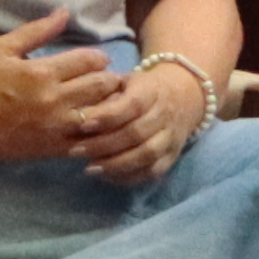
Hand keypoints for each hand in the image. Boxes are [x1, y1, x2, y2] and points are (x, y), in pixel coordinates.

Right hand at [0, 9, 112, 165]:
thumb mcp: (2, 49)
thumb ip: (36, 30)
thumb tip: (65, 12)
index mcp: (41, 73)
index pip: (91, 60)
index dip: (99, 58)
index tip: (98, 60)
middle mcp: (53, 100)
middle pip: (103, 84)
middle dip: (110, 78)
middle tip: (108, 78)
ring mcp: (56, 127)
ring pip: (104, 112)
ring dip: (110, 103)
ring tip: (108, 98)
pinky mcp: (55, 148)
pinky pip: (92, 138)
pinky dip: (101, 128)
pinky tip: (97, 122)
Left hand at [68, 48, 212, 181]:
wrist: (183, 96)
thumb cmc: (143, 88)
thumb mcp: (125, 81)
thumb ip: (105, 94)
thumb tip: (80, 112)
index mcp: (152, 92)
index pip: (132, 105)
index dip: (108, 117)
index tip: (83, 125)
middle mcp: (165, 115)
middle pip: (136, 133)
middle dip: (103, 145)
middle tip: (75, 151)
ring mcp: (171, 137)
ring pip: (146, 155)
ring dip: (116, 164)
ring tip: (90, 169)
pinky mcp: (173, 155)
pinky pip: (153, 171)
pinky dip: (130, 176)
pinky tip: (108, 177)